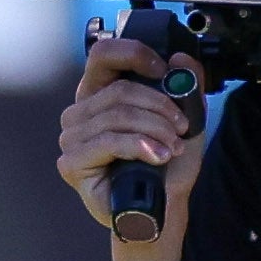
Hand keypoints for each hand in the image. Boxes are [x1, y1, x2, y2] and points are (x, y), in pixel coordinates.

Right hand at [57, 30, 203, 260]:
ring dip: (155, 130)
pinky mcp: (72, 162)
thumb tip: (183, 59)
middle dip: (159, 107)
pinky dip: (139, 146)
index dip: (135, 54)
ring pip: (117, 115)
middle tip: (180, 128)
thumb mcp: (186, 118)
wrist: (162, 207)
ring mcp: (72, 137)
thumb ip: (187, 86)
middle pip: (120, 90)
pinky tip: (157, 156)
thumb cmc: (166, 165)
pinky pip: (108, 142)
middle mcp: (81, 111)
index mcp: (100, 92)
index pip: (103, 54)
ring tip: (173, 148)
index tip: (163, 71)